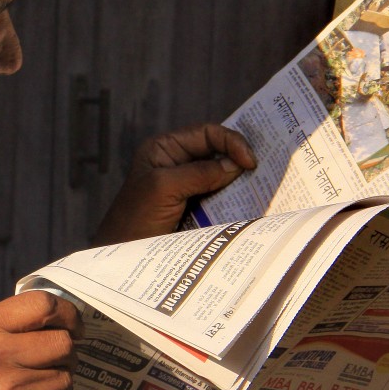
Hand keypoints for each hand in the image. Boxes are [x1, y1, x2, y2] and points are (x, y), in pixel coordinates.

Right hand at [0, 290, 81, 389]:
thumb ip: (9, 327)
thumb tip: (62, 318)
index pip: (44, 303)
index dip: (69, 314)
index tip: (75, 328)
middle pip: (63, 342)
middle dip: (67, 357)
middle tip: (52, 368)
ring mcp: (8, 387)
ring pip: (66, 378)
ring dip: (56, 388)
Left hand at [94, 123, 255, 244]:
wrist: (124, 256)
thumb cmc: (134, 218)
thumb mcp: (164, 188)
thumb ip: (199, 173)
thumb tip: (236, 165)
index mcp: (165, 149)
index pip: (206, 133)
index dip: (231, 141)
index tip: (250, 161)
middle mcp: (177, 163)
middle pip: (217, 153)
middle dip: (239, 160)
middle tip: (264, 173)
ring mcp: (186, 187)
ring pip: (221, 177)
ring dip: (239, 183)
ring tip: (261, 190)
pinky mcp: (194, 209)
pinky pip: (220, 199)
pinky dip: (234, 201)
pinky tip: (248, 206)